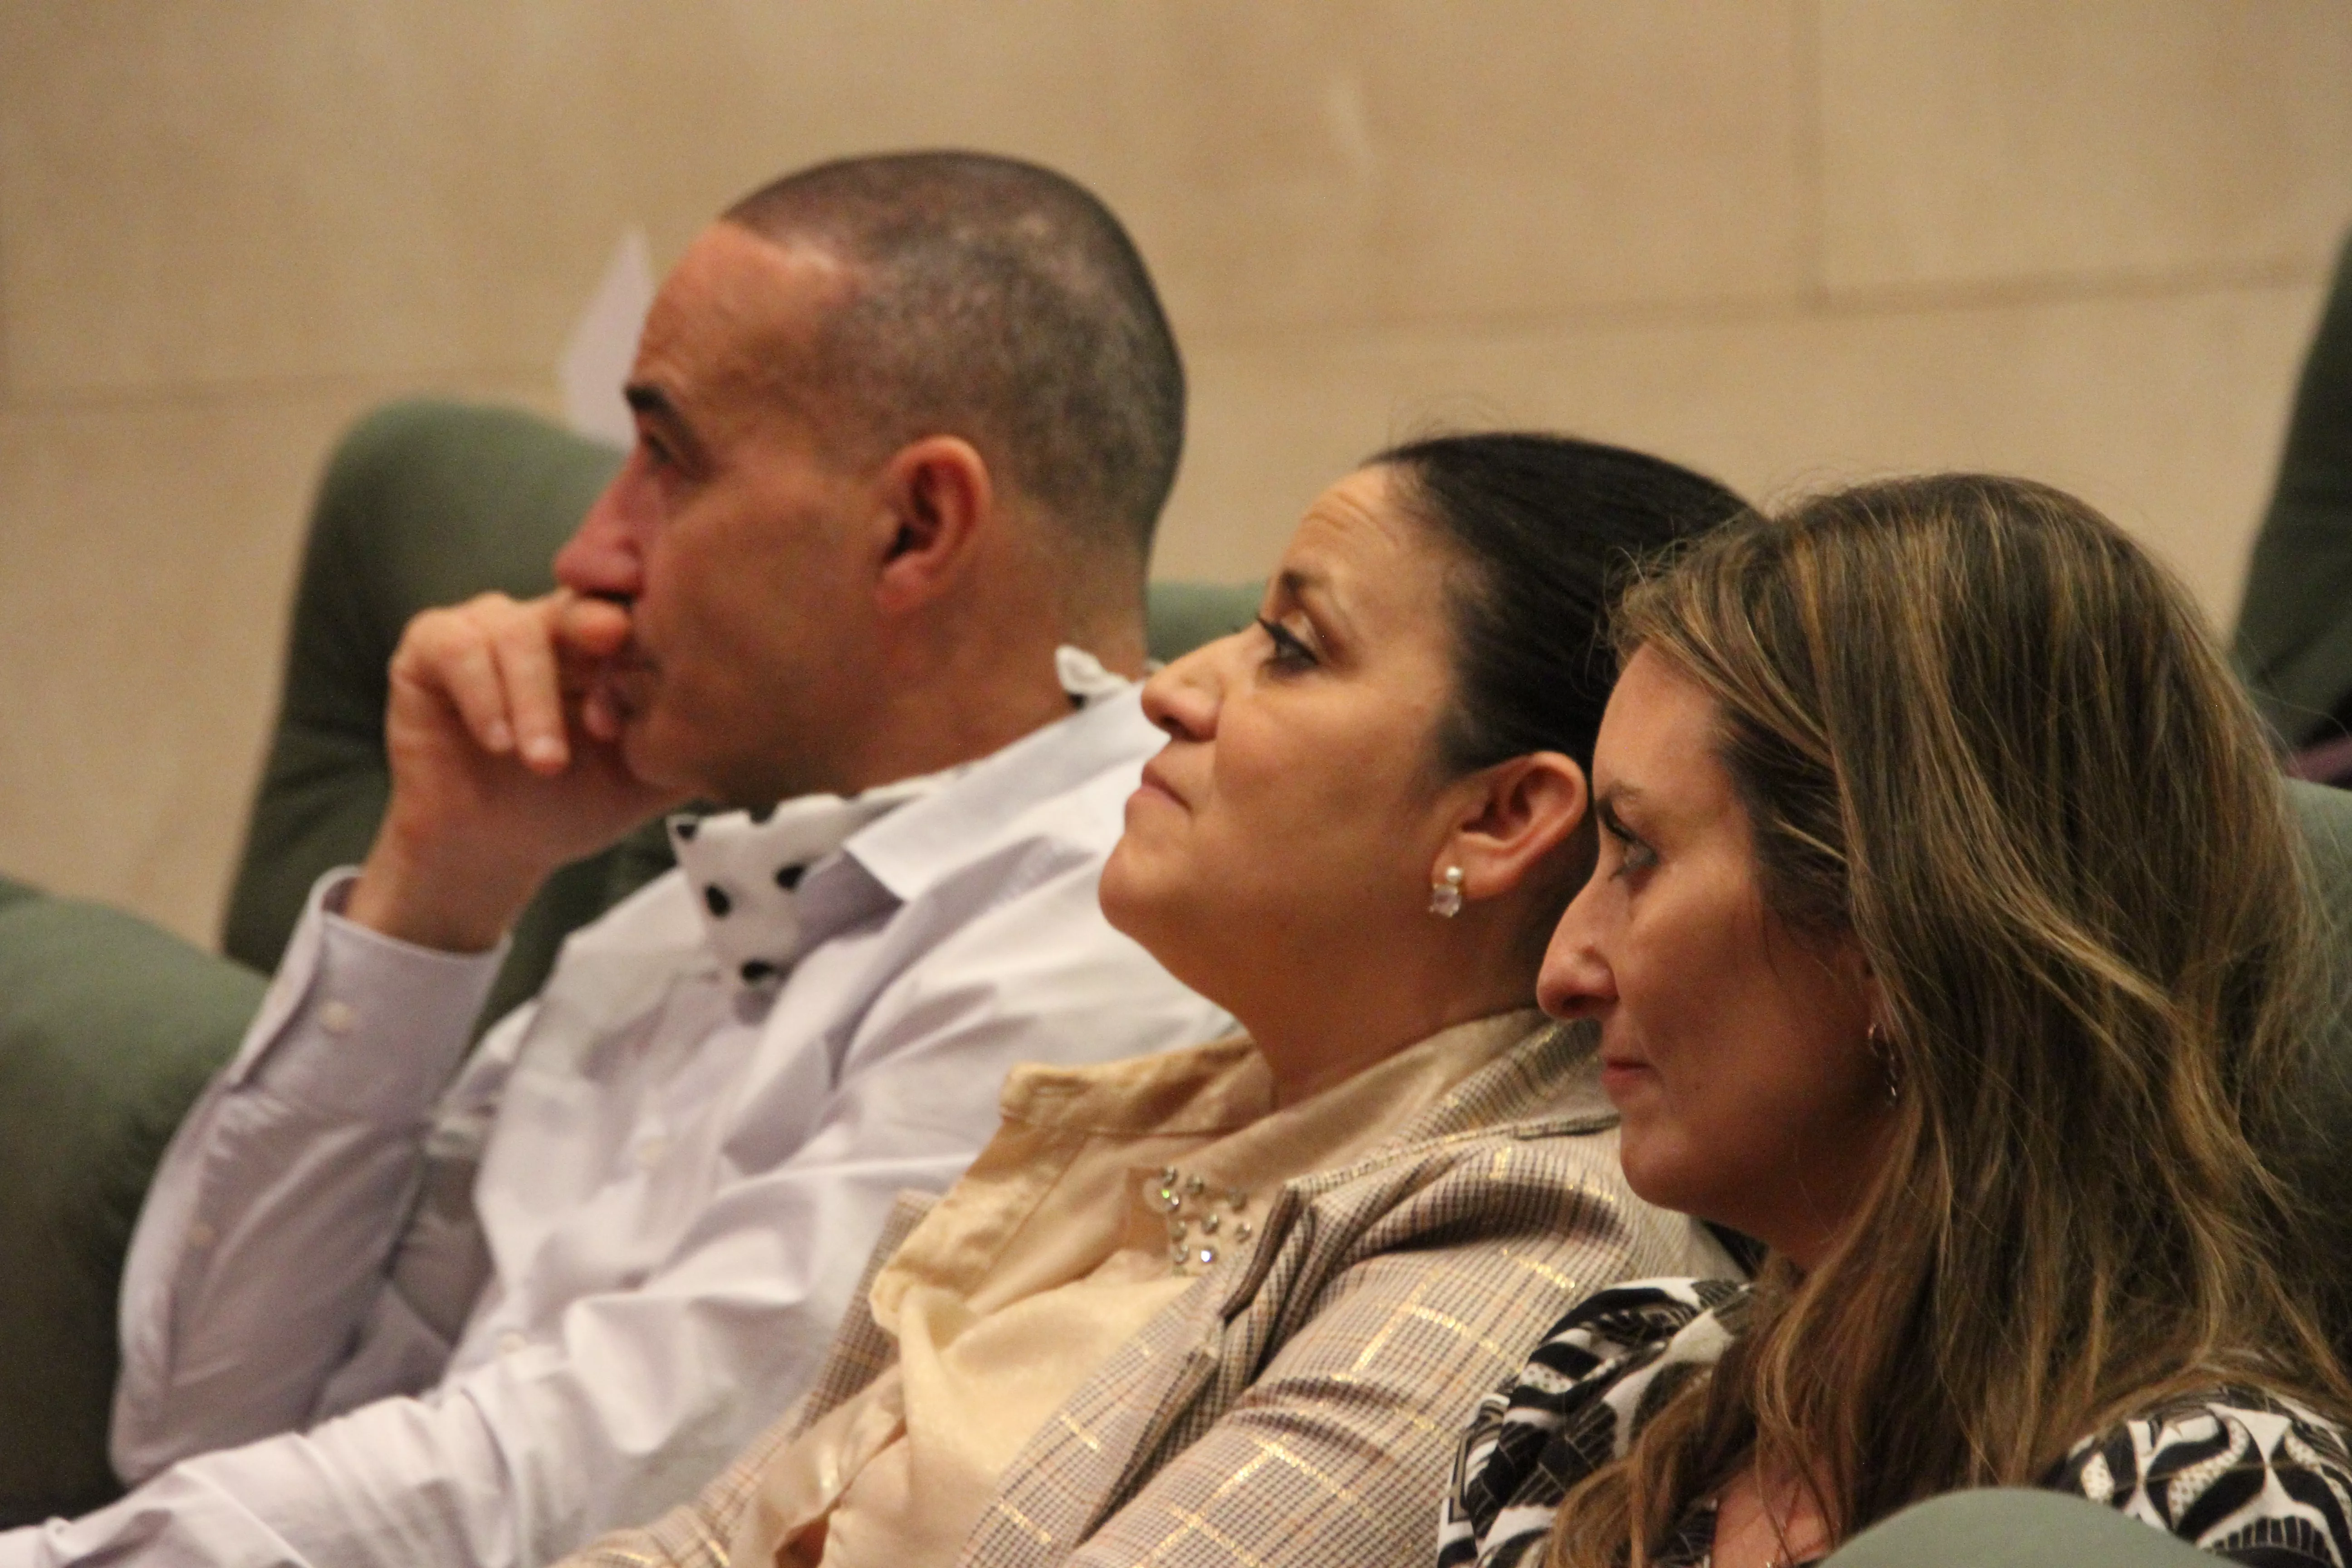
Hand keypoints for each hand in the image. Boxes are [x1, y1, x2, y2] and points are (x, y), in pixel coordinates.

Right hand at [345, 590, 685, 951]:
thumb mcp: (647, 773)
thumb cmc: (574, 803)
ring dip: (535, 700)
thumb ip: (691, 737)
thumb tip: (763, 715)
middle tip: (612, 662)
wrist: (497, 849)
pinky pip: (458, 648)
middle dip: (597, 634)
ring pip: (517, 631)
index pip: (632, 604)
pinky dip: (484, 695)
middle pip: (579, 603)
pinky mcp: (431, 647)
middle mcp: (548, 621)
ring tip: (545, 761)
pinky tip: (499, 743)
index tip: (665, 658)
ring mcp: (487, 626)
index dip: (647, 629)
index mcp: (605, 640)